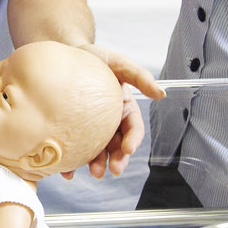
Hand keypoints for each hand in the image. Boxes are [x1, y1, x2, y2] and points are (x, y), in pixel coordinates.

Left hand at [61, 44, 165, 179]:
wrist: (66, 54)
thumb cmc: (95, 58)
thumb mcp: (119, 63)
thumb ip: (140, 76)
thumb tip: (161, 93)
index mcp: (124, 109)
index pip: (133, 129)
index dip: (133, 140)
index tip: (128, 149)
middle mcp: (109, 122)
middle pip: (117, 146)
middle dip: (118, 160)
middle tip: (113, 170)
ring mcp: (90, 128)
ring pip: (97, 151)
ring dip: (97, 164)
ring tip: (94, 173)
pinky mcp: (71, 131)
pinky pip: (73, 149)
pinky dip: (71, 163)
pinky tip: (67, 172)